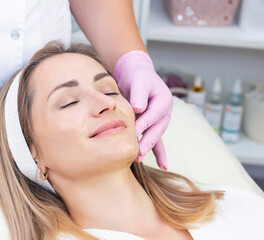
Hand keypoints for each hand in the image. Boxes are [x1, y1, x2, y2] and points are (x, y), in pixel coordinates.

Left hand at [113, 50, 172, 169]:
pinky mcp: (152, 126)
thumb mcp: (138, 80)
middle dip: (148, 141)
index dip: (144, 123)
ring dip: (148, 148)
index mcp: (163, 100)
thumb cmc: (137, 76)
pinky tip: (163, 166)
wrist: (136, 74)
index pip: (153, 114)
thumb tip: (138, 108)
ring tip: (139, 159)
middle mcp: (164, 112)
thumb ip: (139, 94)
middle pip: (156, 129)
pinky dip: (158, 152)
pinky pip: (156, 140)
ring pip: (155, 136)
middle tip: (139, 152)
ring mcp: (159, 121)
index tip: (134, 132)